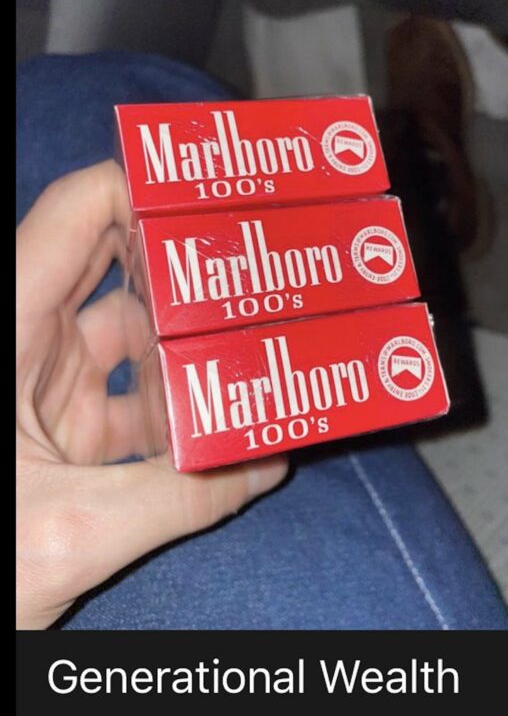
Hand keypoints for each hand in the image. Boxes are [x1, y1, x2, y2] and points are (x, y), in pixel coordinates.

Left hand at [16, 160, 287, 628]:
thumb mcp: (70, 530)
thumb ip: (179, 499)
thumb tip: (267, 463)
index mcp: (6, 330)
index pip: (75, 216)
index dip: (144, 190)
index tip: (220, 198)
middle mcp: (23, 342)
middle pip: (115, 271)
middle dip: (188, 268)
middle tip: (259, 263)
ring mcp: (43, 386)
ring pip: (132, 342)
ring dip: (190, 351)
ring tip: (257, 348)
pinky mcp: (60, 430)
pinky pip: (131, 401)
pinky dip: (176, 412)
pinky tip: (223, 427)